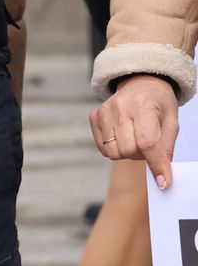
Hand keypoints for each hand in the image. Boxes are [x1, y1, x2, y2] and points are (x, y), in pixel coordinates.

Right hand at [90, 73, 179, 187]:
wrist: (141, 82)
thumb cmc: (158, 104)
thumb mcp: (172, 122)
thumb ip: (166, 148)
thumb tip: (162, 178)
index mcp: (143, 105)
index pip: (148, 142)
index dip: (156, 164)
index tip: (163, 182)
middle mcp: (120, 107)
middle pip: (129, 151)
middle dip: (140, 155)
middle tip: (147, 145)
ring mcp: (104, 111)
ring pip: (114, 153)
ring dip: (127, 153)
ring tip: (134, 139)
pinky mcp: (94, 116)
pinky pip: (103, 148)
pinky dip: (114, 148)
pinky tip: (122, 136)